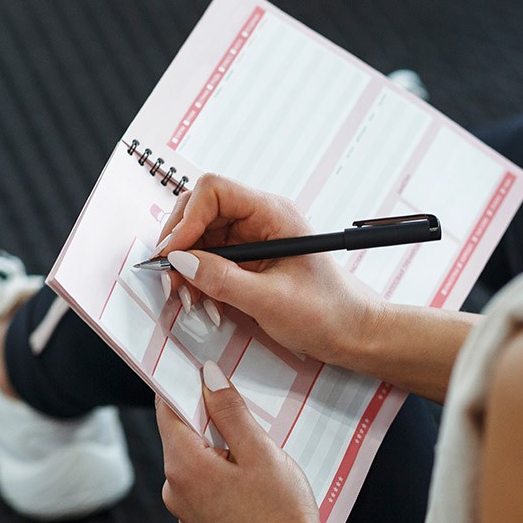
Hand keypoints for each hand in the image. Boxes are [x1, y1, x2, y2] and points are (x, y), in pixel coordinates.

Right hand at [155, 173, 382, 366]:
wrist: (352, 332)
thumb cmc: (326, 313)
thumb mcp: (271, 300)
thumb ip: (222, 279)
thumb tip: (180, 260)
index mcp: (274, 214)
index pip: (214, 190)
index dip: (187, 218)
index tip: (173, 253)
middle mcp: (261, 218)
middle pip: (200, 210)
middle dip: (180, 243)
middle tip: (170, 278)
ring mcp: (253, 238)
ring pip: (201, 236)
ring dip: (186, 265)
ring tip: (186, 296)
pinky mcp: (249, 259)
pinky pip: (211, 257)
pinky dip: (198, 277)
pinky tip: (201, 300)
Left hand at [157, 360, 331, 522]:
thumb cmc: (282, 515)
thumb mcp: (260, 452)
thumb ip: (230, 411)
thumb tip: (208, 376)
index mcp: (183, 466)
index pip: (168, 409)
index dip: (183, 384)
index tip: (201, 369)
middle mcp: (174, 489)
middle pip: (184, 435)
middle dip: (213, 421)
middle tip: (250, 417)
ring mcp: (185, 511)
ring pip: (197, 461)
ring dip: (223, 450)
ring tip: (260, 459)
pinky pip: (206, 486)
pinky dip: (225, 475)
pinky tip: (256, 483)